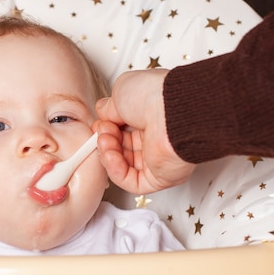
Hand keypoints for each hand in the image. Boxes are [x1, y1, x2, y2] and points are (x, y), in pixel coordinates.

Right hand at [94, 69, 194, 193]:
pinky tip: (111, 157)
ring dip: (108, 155)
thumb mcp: (121, 92)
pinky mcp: (159, 177)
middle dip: (106, 141)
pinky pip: (132, 182)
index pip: (123, 130)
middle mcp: (155, 137)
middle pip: (121, 148)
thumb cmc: (154, 95)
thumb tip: (103, 113)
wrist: (172, 110)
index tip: (101, 124)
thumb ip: (108, 107)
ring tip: (106, 142)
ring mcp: (157, 158)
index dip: (107, 129)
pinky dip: (116, 171)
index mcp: (150, 116)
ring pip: (123, 166)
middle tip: (103, 133)